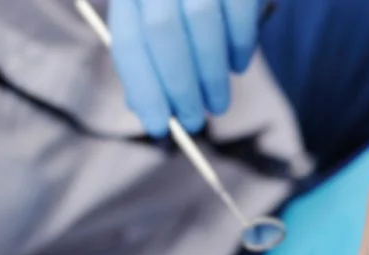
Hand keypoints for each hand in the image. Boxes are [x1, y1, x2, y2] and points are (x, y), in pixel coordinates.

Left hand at [107, 0, 267, 135]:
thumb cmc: (188, 3)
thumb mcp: (161, 20)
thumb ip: (148, 56)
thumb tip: (140, 106)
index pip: (128, 41)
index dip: (143, 89)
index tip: (158, 128)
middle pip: (161, 33)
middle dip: (179, 87)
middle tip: (193, 123)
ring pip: (201, 22)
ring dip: (211, 76)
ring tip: (218, 105)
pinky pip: (240, 12)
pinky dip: (240, 47)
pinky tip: (238, 66)